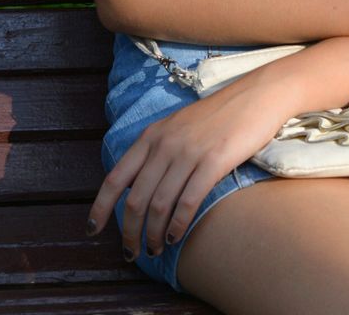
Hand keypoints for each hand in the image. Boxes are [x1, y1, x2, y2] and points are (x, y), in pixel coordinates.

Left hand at [87, 71, 300, 259]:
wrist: (256, 95)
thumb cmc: (219, 115)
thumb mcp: (178, 127)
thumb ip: (157, 151)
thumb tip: (138, 187)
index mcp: (152, 136)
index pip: (115, 177)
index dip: (100, 208)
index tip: (92, 231)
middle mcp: (165, 144)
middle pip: (136, 199)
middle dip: (129, 232)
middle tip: (131, 253)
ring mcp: (188, 152)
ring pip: (159, 204)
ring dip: (153, 234)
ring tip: (154, 249)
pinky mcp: (214, 161)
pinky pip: (188, 201)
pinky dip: (178, 224)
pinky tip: (175, 236)